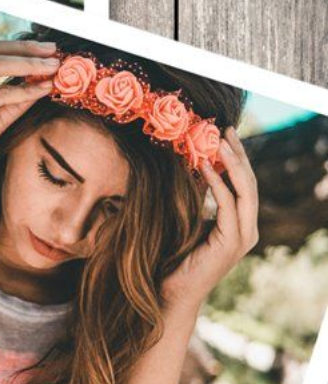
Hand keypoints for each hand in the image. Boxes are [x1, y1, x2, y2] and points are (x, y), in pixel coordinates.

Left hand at [161, 127, 259, 313]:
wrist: (169, 290)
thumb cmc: (172, 254)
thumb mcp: (185, 216)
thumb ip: (194, 195)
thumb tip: (186, 163)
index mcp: (238, 222)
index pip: (242, 182)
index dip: (235, 156)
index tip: (223, 131)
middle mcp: (246, 229)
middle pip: (248, 182)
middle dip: (238, 153)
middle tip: (225, 128)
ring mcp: (242, 238)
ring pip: (245, 192)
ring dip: (232, 163)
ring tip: (219, 141)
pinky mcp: (231, 244)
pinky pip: (229, 207)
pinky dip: (218, 184)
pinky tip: (204, 166)